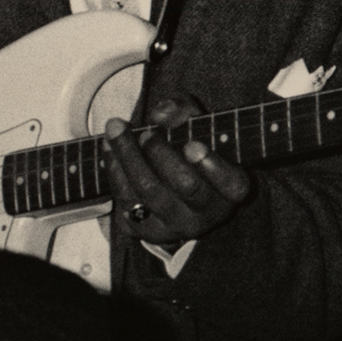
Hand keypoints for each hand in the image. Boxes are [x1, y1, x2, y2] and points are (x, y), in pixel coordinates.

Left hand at [105, 93, 251, 247]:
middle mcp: (208, 214)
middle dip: (161, 154)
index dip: (213, 167)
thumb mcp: (195, 121)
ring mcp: (177, 226)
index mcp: (231, 189)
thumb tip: (160, 115)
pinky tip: (109, 148)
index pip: (233, 184)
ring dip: (129, 156)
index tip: (192, 145)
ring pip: (151, 191)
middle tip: (146, 133)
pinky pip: (127, 201)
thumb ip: (183, 110)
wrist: (169, 182)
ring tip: (117, 130)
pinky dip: (114, 170)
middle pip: (186, 185)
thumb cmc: (190, 144)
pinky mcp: (147, 230)